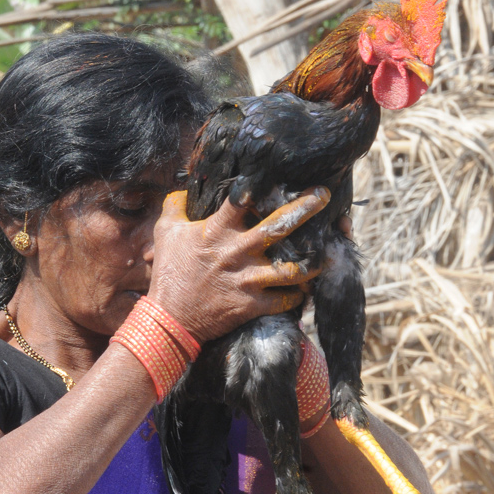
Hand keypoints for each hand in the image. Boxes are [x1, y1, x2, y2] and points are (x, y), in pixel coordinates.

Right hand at [148, 187, 329, 341]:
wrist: (170, 320)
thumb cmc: (169, 273)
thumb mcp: (166, 232)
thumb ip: (176, 206)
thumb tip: (185, 190)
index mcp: (217, 231)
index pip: (242, 200)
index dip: (262, 184)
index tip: (283, 174)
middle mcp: (237, 252)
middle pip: (278, 227)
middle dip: (305, 209)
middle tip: (324, 196)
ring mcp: (247, 280)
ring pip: (292, 269)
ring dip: (313, 262)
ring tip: (328, 253)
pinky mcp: (253, 305)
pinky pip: (286, 299)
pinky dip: (299, 295)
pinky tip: (306, 289)